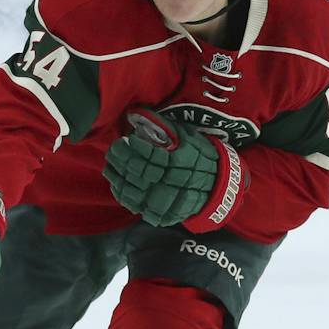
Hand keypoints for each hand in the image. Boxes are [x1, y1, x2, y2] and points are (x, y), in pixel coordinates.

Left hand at [104, 109, 244, 228]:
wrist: (218, 188)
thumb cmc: (204, 158)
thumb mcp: (191, 138)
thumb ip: (168, 127)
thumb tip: (142, 115)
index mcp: (179, 163)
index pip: (150, 155)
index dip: (135, 147)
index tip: (126, 139)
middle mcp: (170, 183)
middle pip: (137, 170)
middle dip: (121, 158)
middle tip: (114, 148)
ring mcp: (163, 201)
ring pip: (131, 189)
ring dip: (117, 176)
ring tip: (110, 164)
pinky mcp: (158, 213)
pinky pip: (134, 205)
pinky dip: (122, 193)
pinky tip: (116, 182)